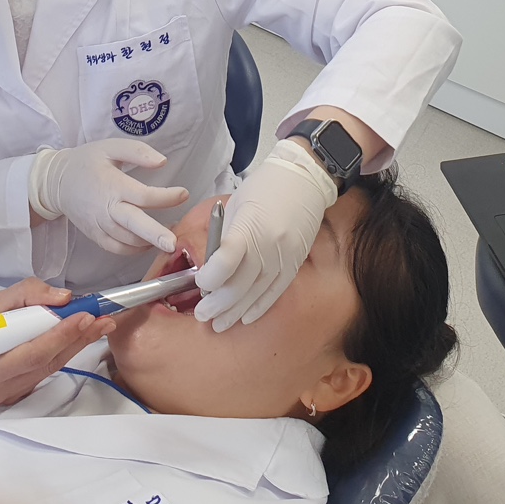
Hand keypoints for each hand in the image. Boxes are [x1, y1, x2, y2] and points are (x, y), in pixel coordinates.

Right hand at [0, 279, 115, 406]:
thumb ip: (30, 294)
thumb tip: (64, 298)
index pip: (33, 352)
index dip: (61, 334)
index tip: (85, 315)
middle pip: (48, 362)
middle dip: (78, 338)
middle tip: (103, 319)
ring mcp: (8, 394)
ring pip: (50, 368)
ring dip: (76, 345)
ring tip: (98, 325)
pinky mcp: (17, 394)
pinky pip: (46, 372)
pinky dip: (63, 352)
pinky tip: (78, 337)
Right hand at [30, 139, 188, 254]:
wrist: (56, 182)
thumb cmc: (87, 161)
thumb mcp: (111, 147)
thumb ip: (138, 152)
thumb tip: (162, 162)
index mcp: (112, 185)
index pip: (143, 195)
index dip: (166, 197)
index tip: (183, 193)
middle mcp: (106, 208)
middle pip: (134, 225)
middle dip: (155, 235)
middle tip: (173, 244)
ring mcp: (99, 225)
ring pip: (128, 240)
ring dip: (150, 241)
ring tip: (168, 237)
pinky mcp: (95, 236)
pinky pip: (117, 249)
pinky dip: (134, 250)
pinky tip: (148, 243)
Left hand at [193, 140, 336, 331]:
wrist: (304, 179)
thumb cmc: (265, 188)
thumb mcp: (235, 206)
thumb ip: (223, 238)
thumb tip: (209, 267)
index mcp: (250, 225)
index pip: (226, 260)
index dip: (210, 278)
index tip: (200, 283)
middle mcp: (269, 245)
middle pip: (240, 285)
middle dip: (217, 304)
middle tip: (202, 314)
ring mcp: (285, 257)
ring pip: (256, 294)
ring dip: (235, 312)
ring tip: (218, 324)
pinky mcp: (296, 264)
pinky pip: (276, 292)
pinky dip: (259, 307)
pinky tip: (245, 318)